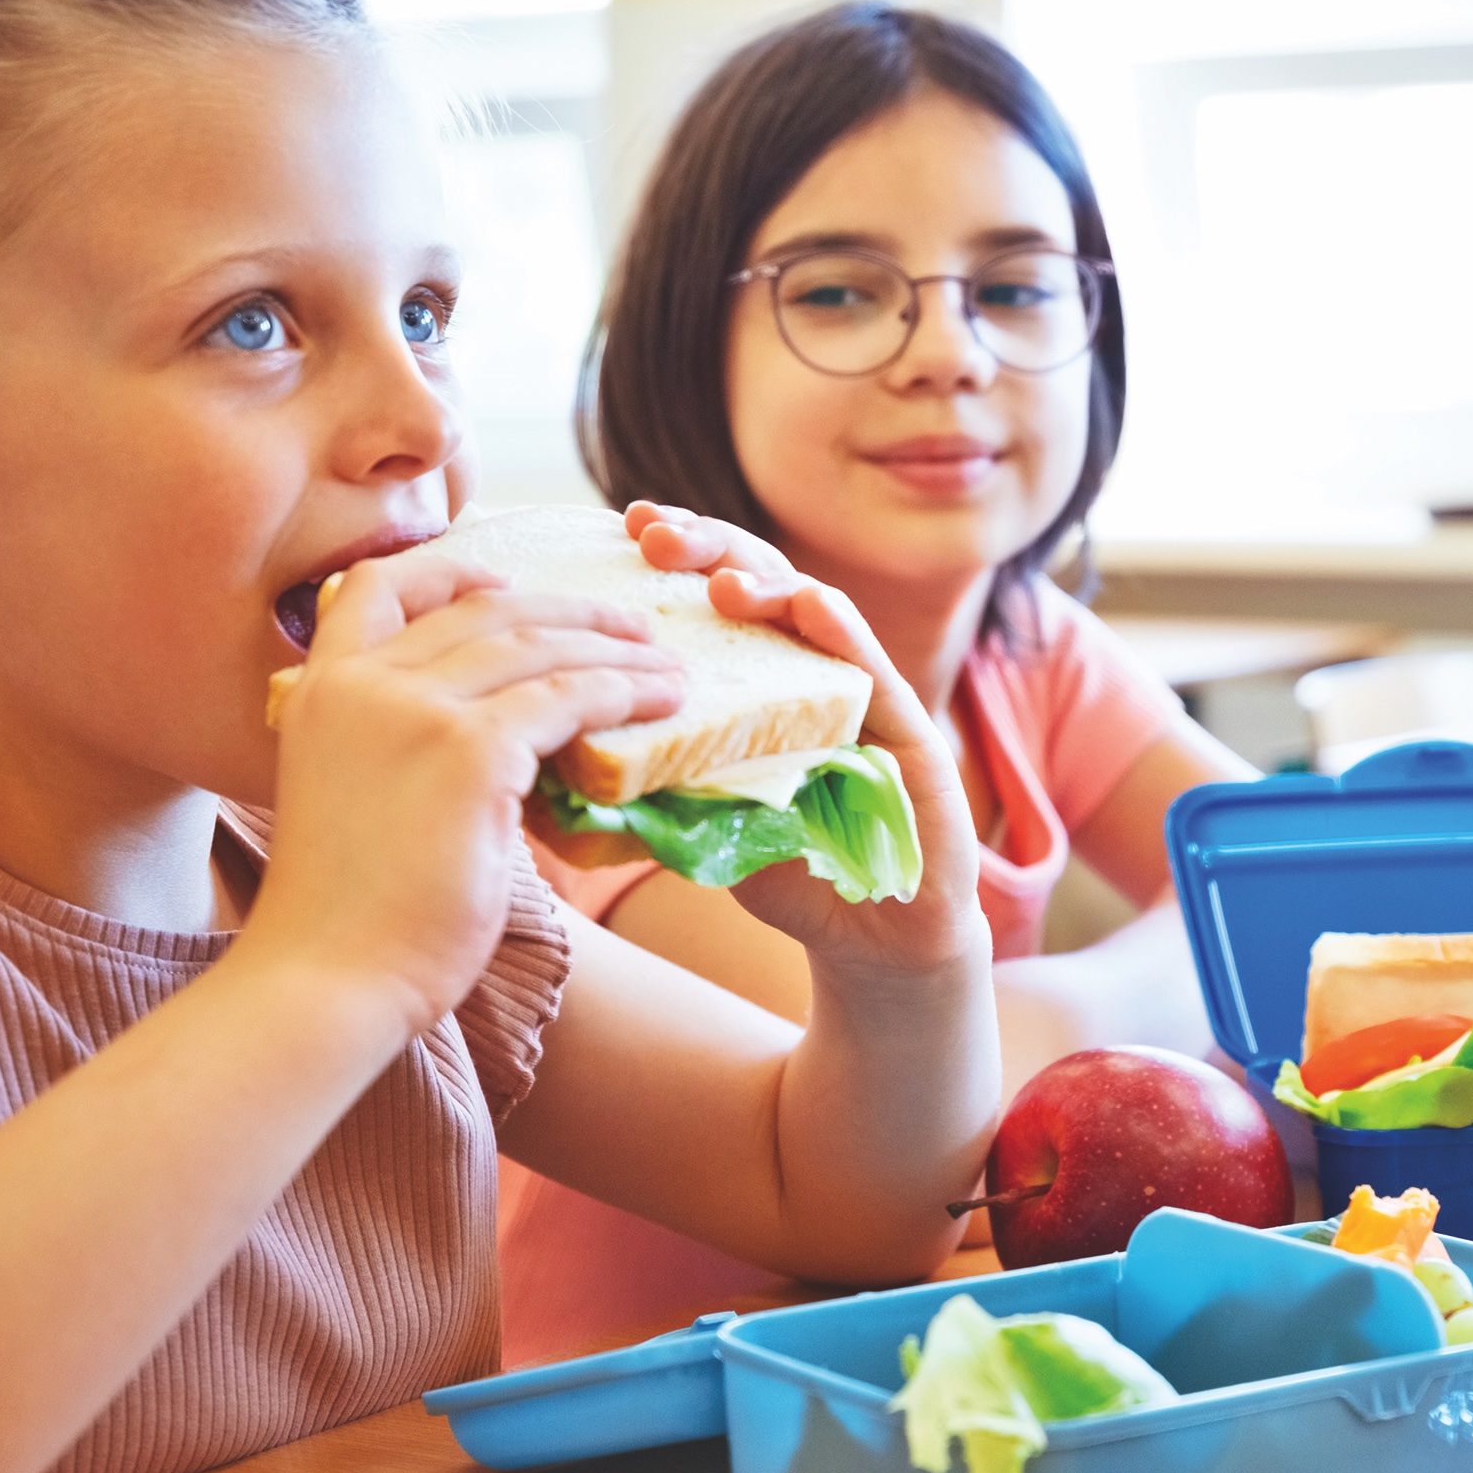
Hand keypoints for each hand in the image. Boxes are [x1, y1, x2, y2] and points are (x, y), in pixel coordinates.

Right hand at [246, 555, 683, 1033]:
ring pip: (534, 645)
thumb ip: (405, 751)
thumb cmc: (346, 920)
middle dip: (564, 610)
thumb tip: (503, 742)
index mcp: (321, 690)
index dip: (449, 570)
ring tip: (665, 665)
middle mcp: (362, 683)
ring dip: (610, 648)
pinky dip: (622, 693)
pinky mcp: (469, 751)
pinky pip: (566, 698)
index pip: (377, 585)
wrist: (326, 981)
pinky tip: (660, 701)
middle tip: (626, 626)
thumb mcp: (355, 800)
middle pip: (480, 608)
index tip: (502, 578)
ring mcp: (415, 710)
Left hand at [620, 502, 990, 991]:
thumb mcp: (702, 824)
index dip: (675, 558)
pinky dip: (844, 634)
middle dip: (706, 549)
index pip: (713, 598)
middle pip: (757, 583)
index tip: (626, 529)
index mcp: (754, 679)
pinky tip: (812, 607)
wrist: (875, 943)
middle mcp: (809, 671)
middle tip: (653, 534)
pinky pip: (874, 672)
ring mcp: (864, 696)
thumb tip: (560, 761)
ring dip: (767, 585)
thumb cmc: (788, 872)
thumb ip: (655, 786)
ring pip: (816, 612)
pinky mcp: (912, 735)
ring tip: (721, 581)